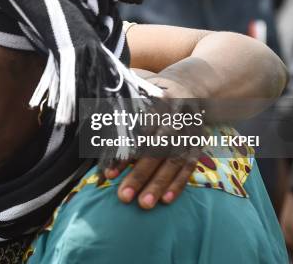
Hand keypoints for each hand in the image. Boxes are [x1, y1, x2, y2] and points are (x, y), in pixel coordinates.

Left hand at [106, 75, 201, 208]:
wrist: (189, 88)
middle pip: (157, 148)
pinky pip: (190, 166)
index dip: (123, 153)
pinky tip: (166, 201)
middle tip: (123, 196)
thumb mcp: (135, 96)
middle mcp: (175, 115)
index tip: (109, 174)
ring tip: (144, 205)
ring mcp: (189, 130)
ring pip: (175, 160)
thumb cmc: (149, 97)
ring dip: (159, 184)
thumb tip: (93, 134)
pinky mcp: (199, 142)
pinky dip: (179, 184)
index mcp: (155, 100)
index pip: (136, 131)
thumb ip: (117, 113)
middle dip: (140, 174)